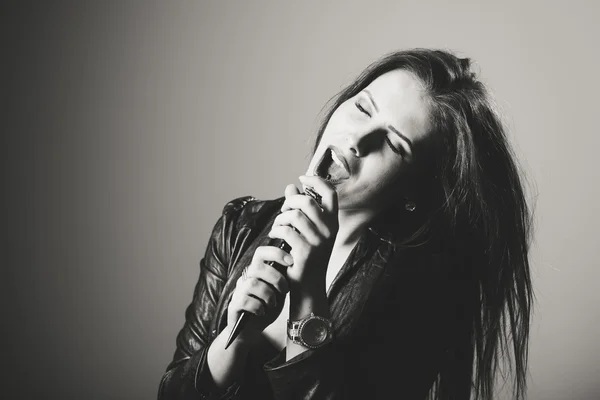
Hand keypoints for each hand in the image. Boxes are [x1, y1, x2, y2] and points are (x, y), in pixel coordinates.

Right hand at [227, 246, 290, 342]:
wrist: (252, 331)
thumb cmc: (268, 307)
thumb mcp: (279, 291)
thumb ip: (284, 278)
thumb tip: (296, 263)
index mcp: (257, 271)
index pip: (261, 252)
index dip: (276, 253)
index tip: (291, 261)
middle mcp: (245, 278)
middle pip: (257, 266)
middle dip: (275, 277)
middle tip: (284, 290)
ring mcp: (238, 290)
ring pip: (253, 283)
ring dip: (268, 295)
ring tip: (273, 304)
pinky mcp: (234, 304)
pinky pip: (245, 300)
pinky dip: (258, 307)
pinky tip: (262, 312)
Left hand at [268, 175, 338, 293]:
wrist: (309, 286)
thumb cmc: (307, 256)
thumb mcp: (308, 231)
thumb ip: (300, 208)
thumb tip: (291, 186)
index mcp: (332, 222)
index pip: (331, 193)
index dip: (316, 181)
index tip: (302, 178)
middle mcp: (329, 230)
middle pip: (307, 201)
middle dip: (290, 202)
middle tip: (283, 211)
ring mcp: (318, 241)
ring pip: (294, 215)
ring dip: (280, 218)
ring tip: (277, 226)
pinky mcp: (305, 251)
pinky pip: (285, 231)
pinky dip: (276, 230)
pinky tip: (275, 236)